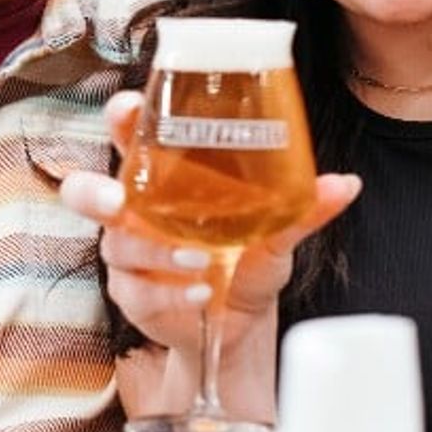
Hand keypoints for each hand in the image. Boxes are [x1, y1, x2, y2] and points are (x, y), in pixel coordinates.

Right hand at [60, 90, 360, 354]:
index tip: (129, 107)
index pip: (131, 136)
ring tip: (199, 258)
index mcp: (161, 175)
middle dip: (95, 193)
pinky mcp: (132, 295)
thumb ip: (303, 208)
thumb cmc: (248, 260)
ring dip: (157, 251)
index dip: (121, 119)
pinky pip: (139, 291)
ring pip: (118, 246)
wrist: (240, 324)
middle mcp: (134, 210)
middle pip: (86, 193)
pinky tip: (203, 293)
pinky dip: (174, 293)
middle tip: (120, 199)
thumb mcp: (278, 232)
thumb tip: (345, 184)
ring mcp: (127, 254)